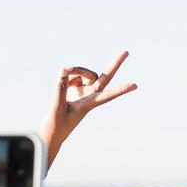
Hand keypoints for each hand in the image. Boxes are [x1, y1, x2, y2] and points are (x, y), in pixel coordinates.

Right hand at [40, 50, 136, 168]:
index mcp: (89, 104)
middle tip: (126, 52)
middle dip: (115, 64)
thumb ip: (60, 87)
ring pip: (86, 73)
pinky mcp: (75, 90)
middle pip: (105, 77)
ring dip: (76, 70)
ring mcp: (83, 92)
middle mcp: (90, 96)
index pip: (108, 95)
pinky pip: (74, 76)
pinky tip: (61, 82)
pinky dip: (67, 76)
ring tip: (65, 70)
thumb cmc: (56, 125)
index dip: (121, 90)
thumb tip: (64, 70)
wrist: (51, 134)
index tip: (135, 85)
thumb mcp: (57, 106)